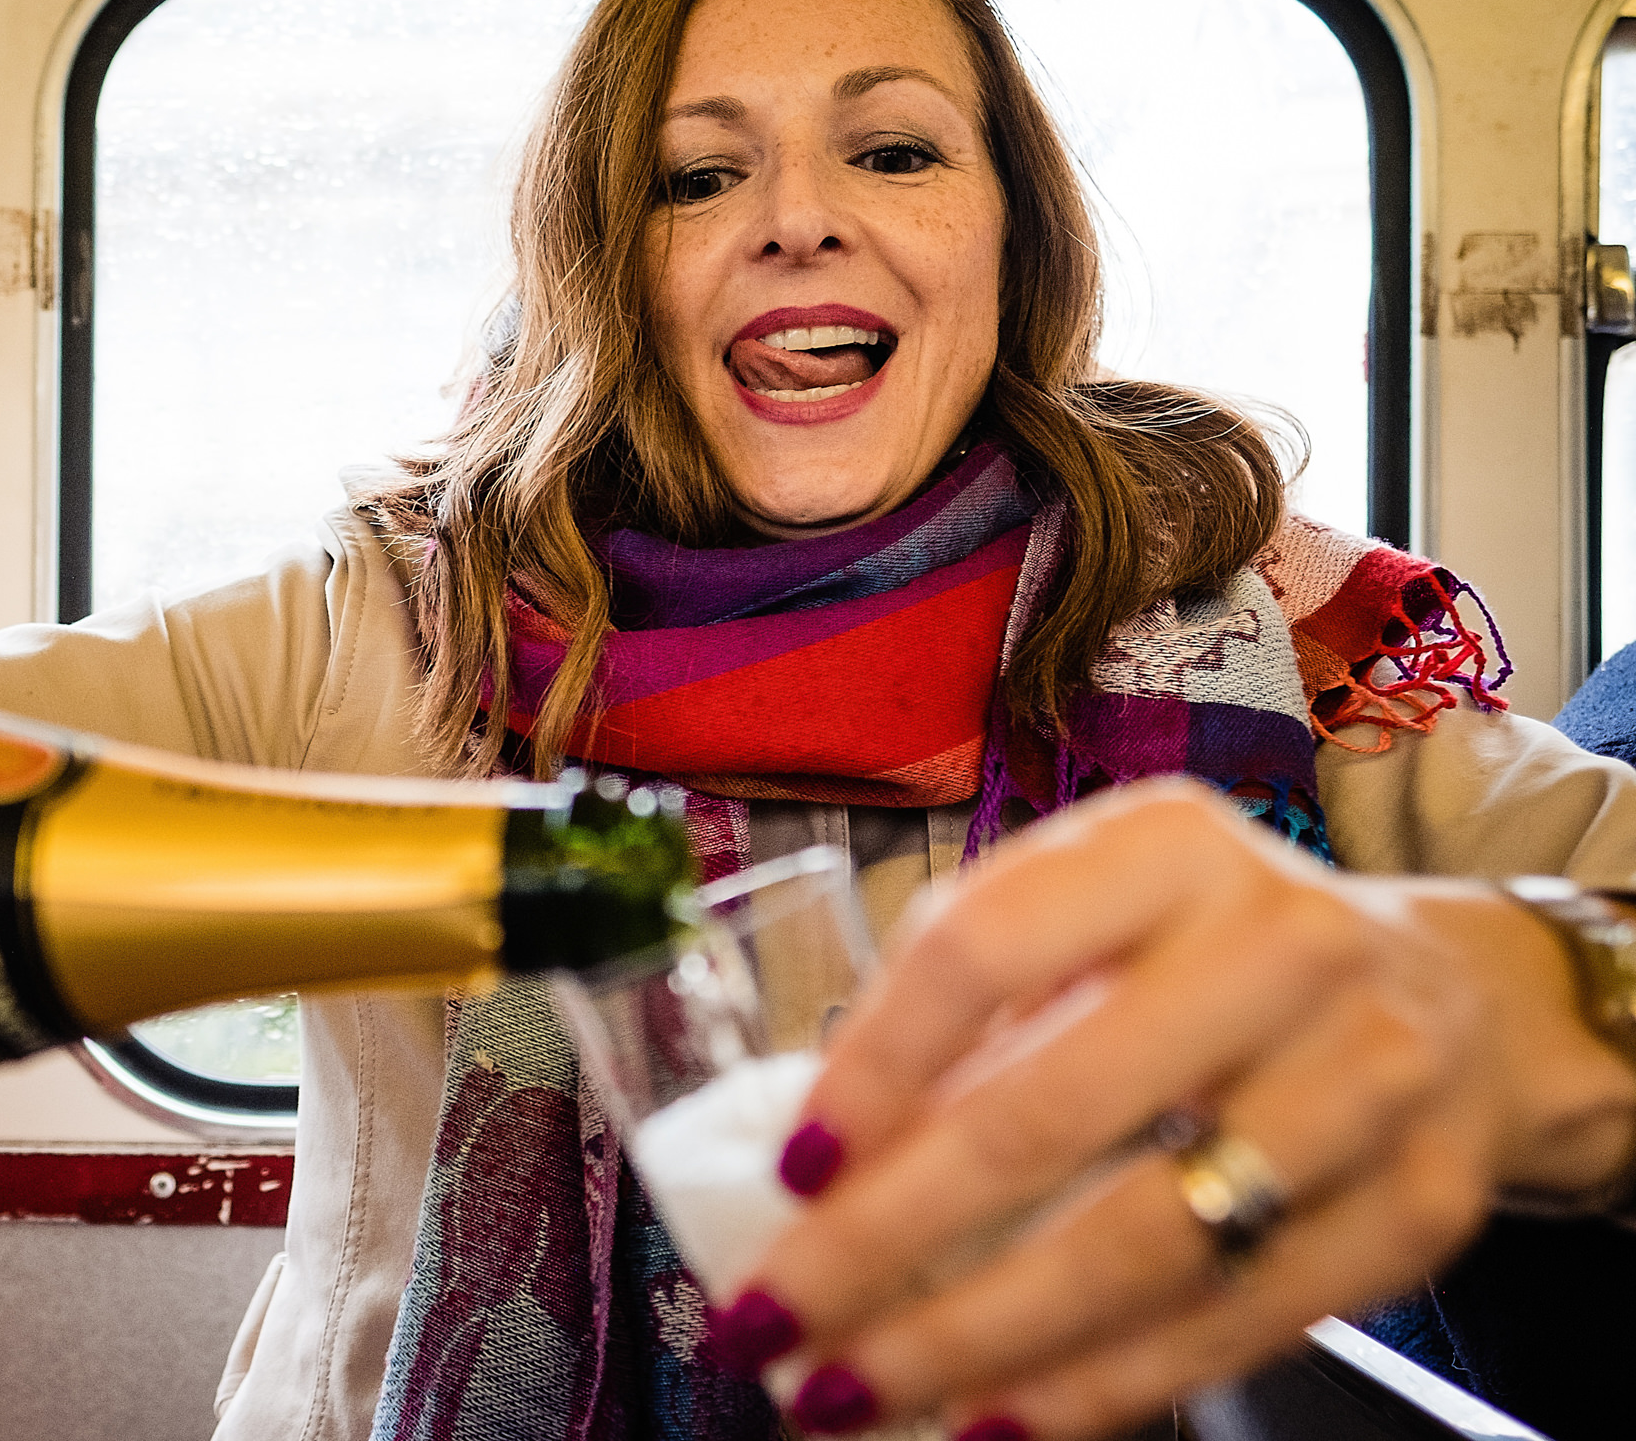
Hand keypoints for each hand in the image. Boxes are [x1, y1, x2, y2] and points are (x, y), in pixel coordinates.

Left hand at [712, 781, 1635, 1439]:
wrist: (1453, 996)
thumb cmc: (1214, 958)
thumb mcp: (1102, 919)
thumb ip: (980, 1004)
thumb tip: (823, 1157)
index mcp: (1167, 847)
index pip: (984, 947)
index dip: (875, 1065)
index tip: (796, 1167)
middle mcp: (1279, 946)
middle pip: (1050, 1112)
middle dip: (888, 1238)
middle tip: (777, 1314)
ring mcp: (1366, 1076)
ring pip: (1142, 1240)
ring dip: (977, 1338)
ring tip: (859, 1386)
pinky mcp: (1417, 1206)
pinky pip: (1232, 1323)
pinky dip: (1096, 1387)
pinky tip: (993, 1417)